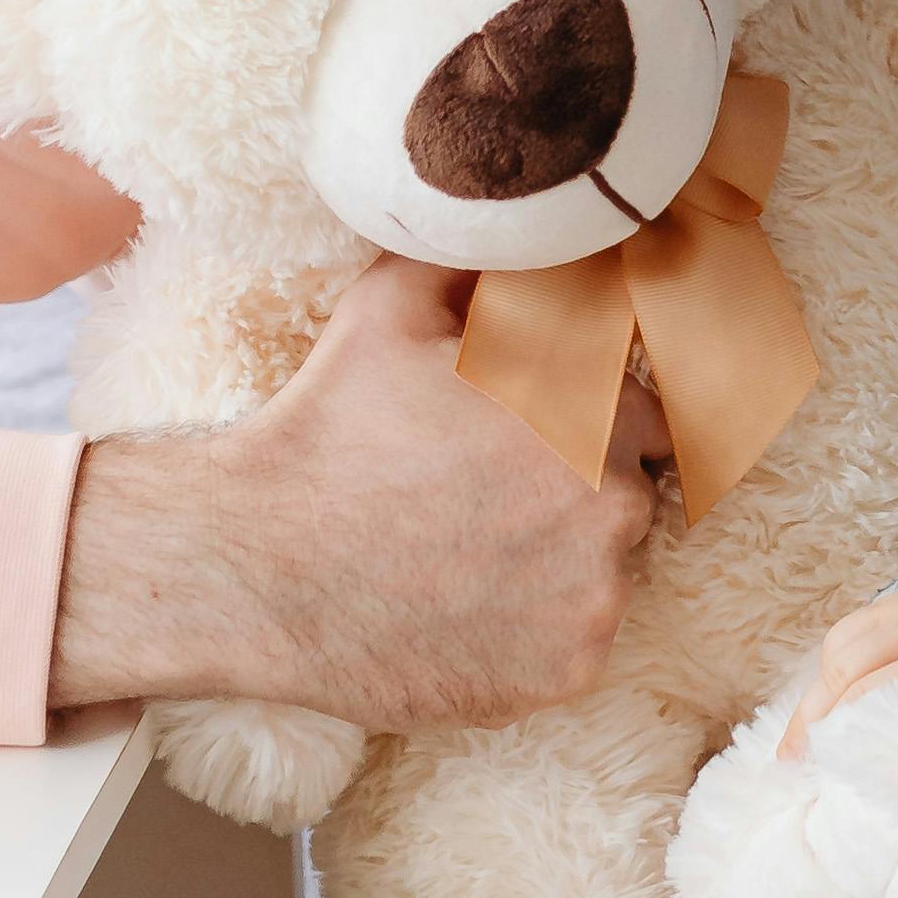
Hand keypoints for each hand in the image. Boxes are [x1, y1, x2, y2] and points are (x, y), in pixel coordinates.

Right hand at [48, 256, 650, 724]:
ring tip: (469, 552)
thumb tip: (528, 223)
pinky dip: (538, 630)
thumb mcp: (395, 303)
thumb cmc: (329, 429)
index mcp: (593, 410)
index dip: (582, 422)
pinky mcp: (567, 673)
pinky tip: (467, 605)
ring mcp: (596, 599)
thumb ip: (479, 255)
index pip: (641, 413)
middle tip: (486, 496)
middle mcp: (617, 506)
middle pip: (630, 494)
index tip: (526, 438)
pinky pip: (578, 641)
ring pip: (606, 571)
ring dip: (561, 562)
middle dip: (576, 490)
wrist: (256, 568)